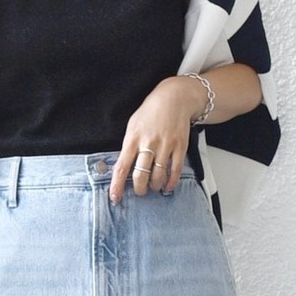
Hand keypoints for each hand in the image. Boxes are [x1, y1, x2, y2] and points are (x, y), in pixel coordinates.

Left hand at [108, 76, 204, 203]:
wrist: (174, 98)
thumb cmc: (151, 112)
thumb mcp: (133, 125)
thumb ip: (129, 146)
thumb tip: (125, 167)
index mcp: (133, 138)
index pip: (122, 167)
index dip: (117, 186)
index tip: (115, 198)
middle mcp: (148, 143)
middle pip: (140, 175)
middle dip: (139, 189)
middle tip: (139, 191)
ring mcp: (165, 146)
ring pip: (158, 176)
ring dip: (154, 186)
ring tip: (153, 187)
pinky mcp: (180, 147)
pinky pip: (175, 170)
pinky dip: (171, 182)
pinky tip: (167, 186)